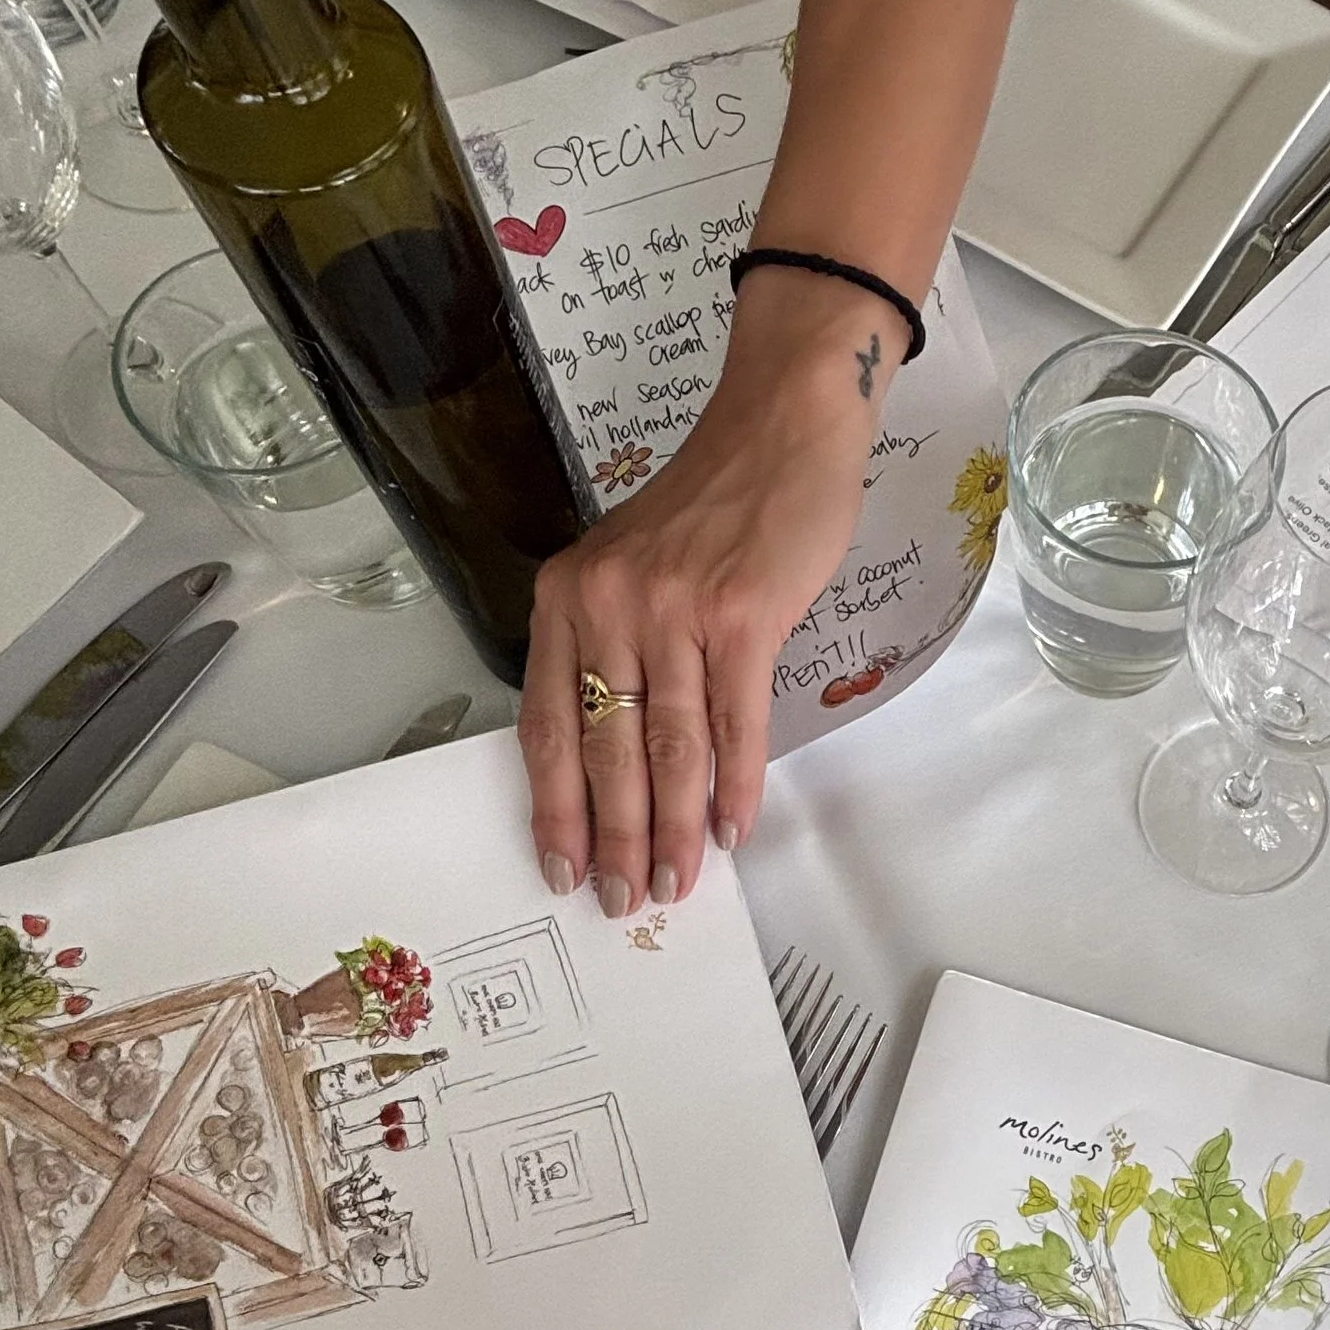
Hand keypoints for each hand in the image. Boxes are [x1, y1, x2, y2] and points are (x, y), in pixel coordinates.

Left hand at [519, 269, 900, 915]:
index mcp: (568, 597)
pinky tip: (734, 828)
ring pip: (668, 747)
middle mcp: (609, 604)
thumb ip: (615, 646)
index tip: (562, 866)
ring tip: (680, 883)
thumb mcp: (632, 567)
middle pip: (605, 748)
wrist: (782, 429)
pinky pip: (733, 722)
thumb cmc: (714, 505)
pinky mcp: (741, 616)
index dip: (555, 806)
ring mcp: (674, 610)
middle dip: (616, 838)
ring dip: (676, 828)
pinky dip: (735, 785)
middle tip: (624, 900)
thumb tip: (626, 761)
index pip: (548, 723)